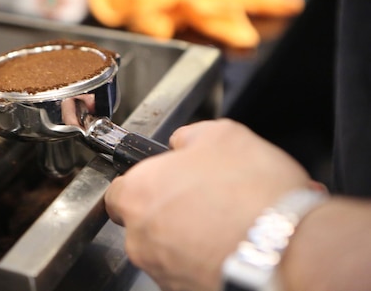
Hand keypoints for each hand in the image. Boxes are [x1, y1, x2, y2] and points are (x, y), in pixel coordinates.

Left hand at [104, 118, 311, 290]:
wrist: (286, 250)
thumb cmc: (252, 194)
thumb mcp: (221, 135)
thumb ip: (188, 137)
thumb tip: (181, 143)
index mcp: (139, 192)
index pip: (119, 190)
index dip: (146, 182)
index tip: (167, 180)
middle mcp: (140, 236)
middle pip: (145, 220)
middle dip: (173, 210)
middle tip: (207, 199)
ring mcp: (161, 270)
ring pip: (168, 248)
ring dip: (191, 235)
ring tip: (230, 222)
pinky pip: (188, 271)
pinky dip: (206, 259)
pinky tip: (235, 244)